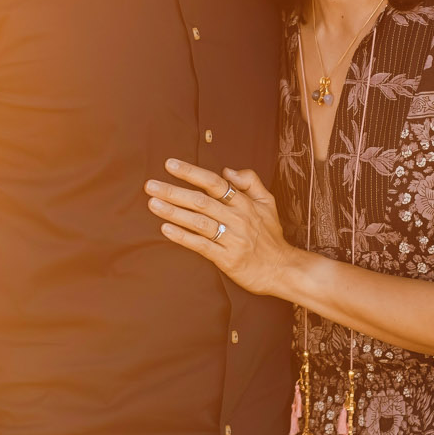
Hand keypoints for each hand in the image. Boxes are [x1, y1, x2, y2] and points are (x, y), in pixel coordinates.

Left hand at [145, 160, 299, 296]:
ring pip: (198, 222)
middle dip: (173, 192)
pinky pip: (201, 245)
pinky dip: (183, 237)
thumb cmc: (271, 236)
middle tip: (150, 185)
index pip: (214, 183)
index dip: (191, 172)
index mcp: (244, 203)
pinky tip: (166, 229)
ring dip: (174, 212)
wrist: (283, 269)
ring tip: (152, 204)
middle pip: (201, 201)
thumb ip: (250, 181)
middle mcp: (237, 218)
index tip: (169, 164)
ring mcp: (232, 239)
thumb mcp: (268, 203)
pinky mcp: (227, 259)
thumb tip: (227, 170)